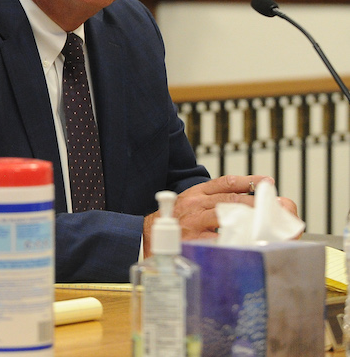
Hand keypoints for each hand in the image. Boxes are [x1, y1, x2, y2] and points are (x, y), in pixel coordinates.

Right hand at [142, 175, 299, 256]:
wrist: (145, 236)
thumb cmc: (173, 221)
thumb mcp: (188, 203)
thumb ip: (210, 200)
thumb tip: (244, 199)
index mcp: (195, 193)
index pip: (225, 182)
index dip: (248, 181)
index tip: (267, 182)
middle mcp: (193, 205)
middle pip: (230, 199)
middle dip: (256, 203)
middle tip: (276, 207)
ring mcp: (192, 222)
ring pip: (225, 216)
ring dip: (249, 219)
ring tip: (267, 223)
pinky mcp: (192, 240)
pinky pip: (217, 238)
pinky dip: (234, 239)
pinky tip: (248, 241)